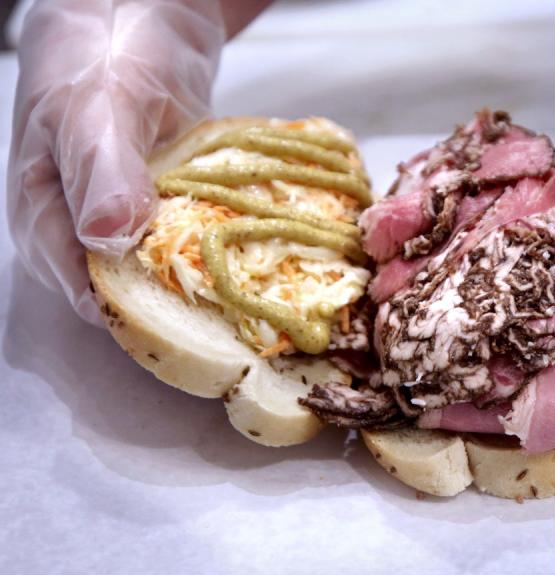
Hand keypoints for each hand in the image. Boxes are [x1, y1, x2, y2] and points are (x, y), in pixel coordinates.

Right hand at [6, 0, 268, 322]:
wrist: (137, 8)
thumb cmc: (100, 50)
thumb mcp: (96, 106)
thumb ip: (100, 170)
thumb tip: (109, 240)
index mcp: (47, 217)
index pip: (90, 294)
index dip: (145, 314)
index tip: (203, 317)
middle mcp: (85, 226)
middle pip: (135, 290)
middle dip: (186, 300)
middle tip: (246, 306)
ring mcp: (129, 213)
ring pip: (169, 266)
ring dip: (211, 274)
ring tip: (262, 285)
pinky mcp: (165, 198)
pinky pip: (194, 232)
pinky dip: (223, 237)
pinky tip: (260, 245)